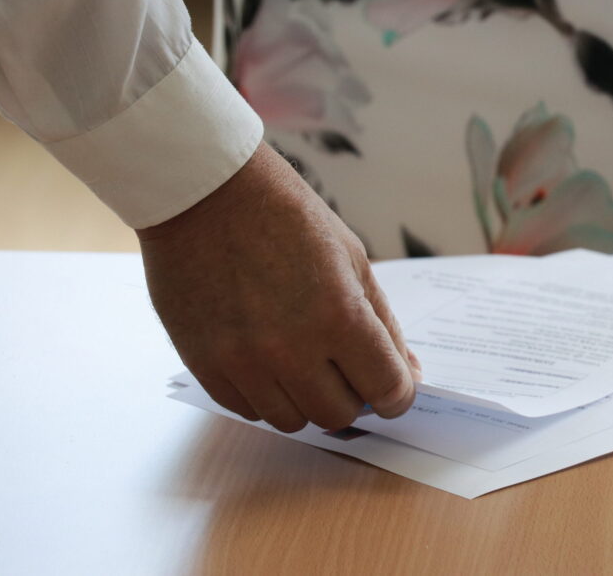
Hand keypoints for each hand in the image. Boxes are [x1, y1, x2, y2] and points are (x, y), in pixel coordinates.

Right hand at [137, 142, 421, 432]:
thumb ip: (384, 324)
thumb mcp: (353, 258)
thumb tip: (409, 374)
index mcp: (339, 315)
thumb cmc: (285, 214)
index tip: (390, 385)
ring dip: (306, 398)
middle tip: (343, 364)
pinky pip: (246, 409)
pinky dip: (264, 394)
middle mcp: (290, 348)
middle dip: (352, 396)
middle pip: (339, 416)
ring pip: (291, 421)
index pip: (387, 391)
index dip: (396, 393)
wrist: (204, 191)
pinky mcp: (203, 364)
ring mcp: (242, 361)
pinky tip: (265, 358)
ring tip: (300, 356)